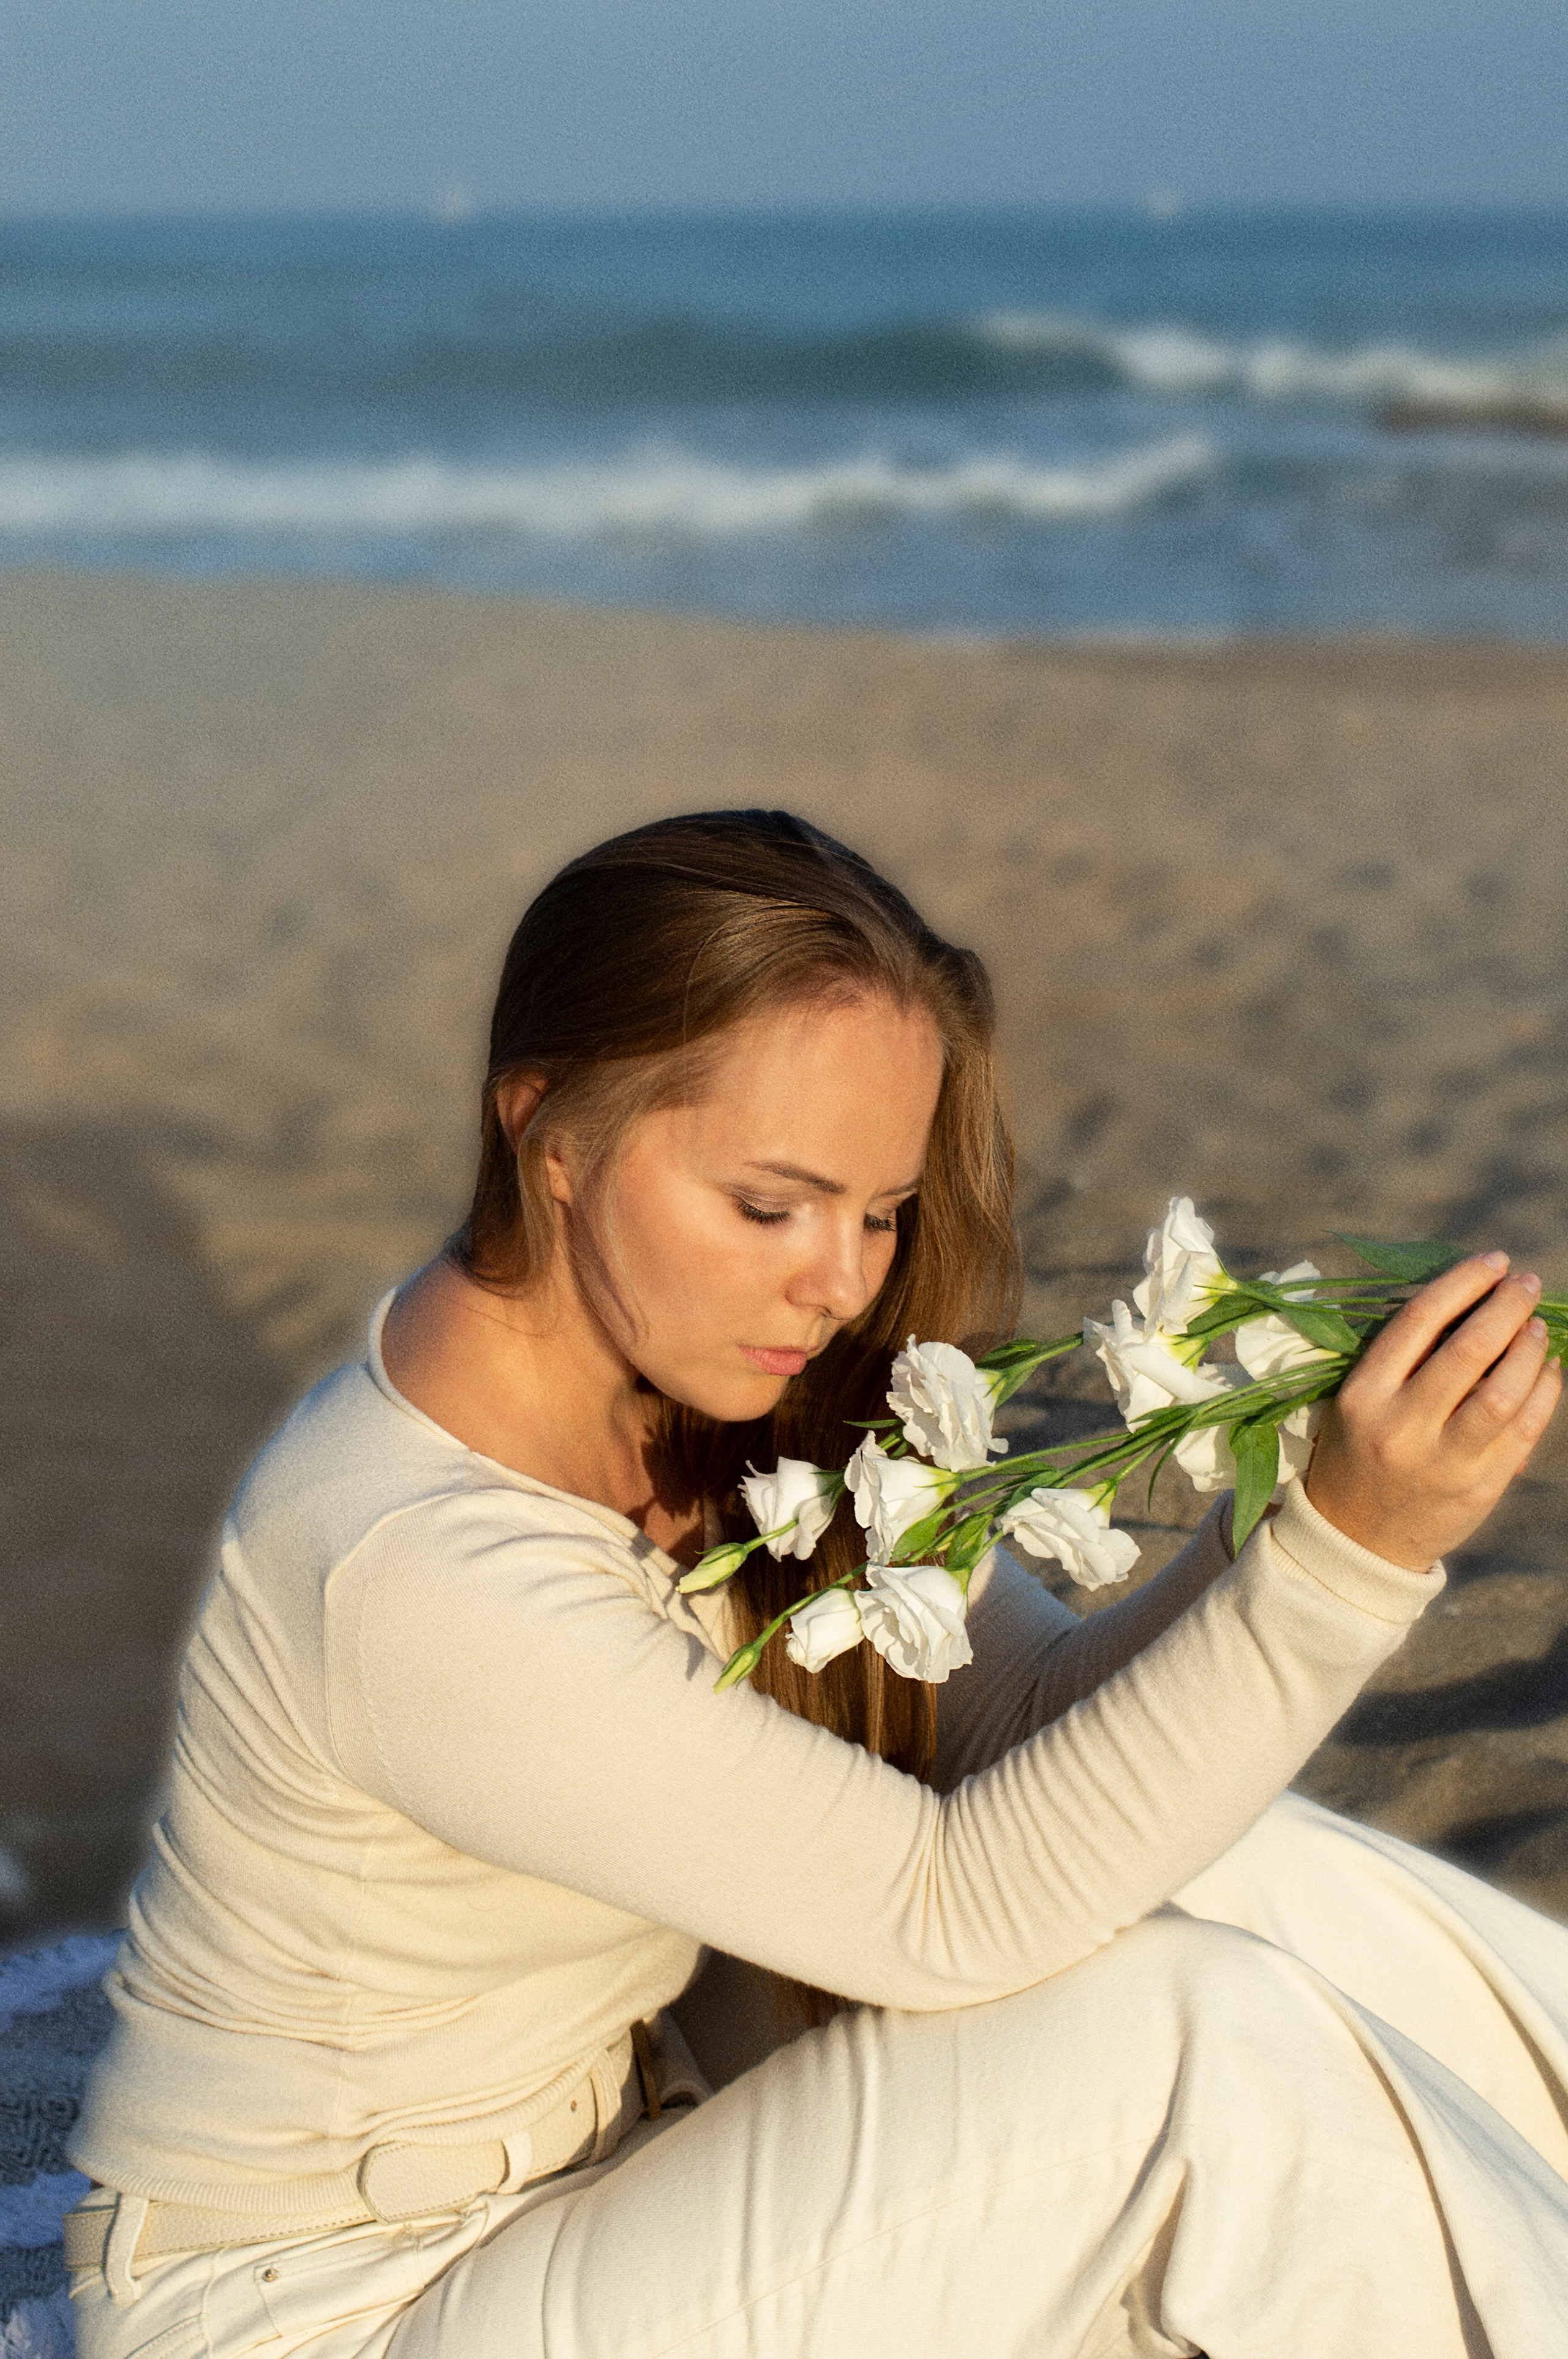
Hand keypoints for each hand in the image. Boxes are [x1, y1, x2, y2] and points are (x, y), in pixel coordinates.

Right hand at [1304, 1252, 1560, 1571]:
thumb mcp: (1358, 1401)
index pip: (1418, 1322)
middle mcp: (1402, 1426)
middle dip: (1506, 1307)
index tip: (1493, 1261)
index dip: (1462, 1283)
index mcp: (1364, 1395)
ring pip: (1502, 1394)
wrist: (1356, 1539)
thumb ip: (1403, 1359)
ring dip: (1529, 1350)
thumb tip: (1472, 1306)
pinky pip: (1523, 1432)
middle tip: (1527, 1283)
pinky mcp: (1478, 1488)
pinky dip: (1545, 1393)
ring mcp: (1442, 1461)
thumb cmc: (1358, 1452)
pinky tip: (1549, 1368)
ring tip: (1538, 1327)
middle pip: (1467, 1352)